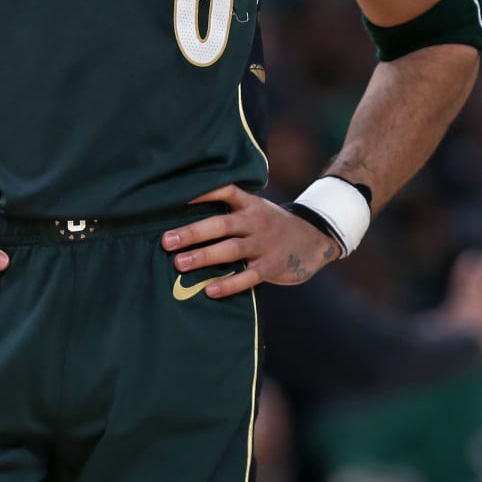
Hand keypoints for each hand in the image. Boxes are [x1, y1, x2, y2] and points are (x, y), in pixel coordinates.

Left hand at [163, 184, 339, 297]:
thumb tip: (186, 221)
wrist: (314, 241)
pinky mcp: (271, 266)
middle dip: (193, 232)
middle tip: (167, 241)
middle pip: (222, 224)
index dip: (202, 192)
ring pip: (231, 250)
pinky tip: (210, 290)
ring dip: (204, 257)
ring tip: (180, 264)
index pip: (225, 191)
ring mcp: (264, 244)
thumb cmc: (273, 227)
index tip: (178, 197)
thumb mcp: (257, 211)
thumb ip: (231, 212)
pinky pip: (247, 276)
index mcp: (250, 204)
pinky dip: (228, 284)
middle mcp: (256, 221)